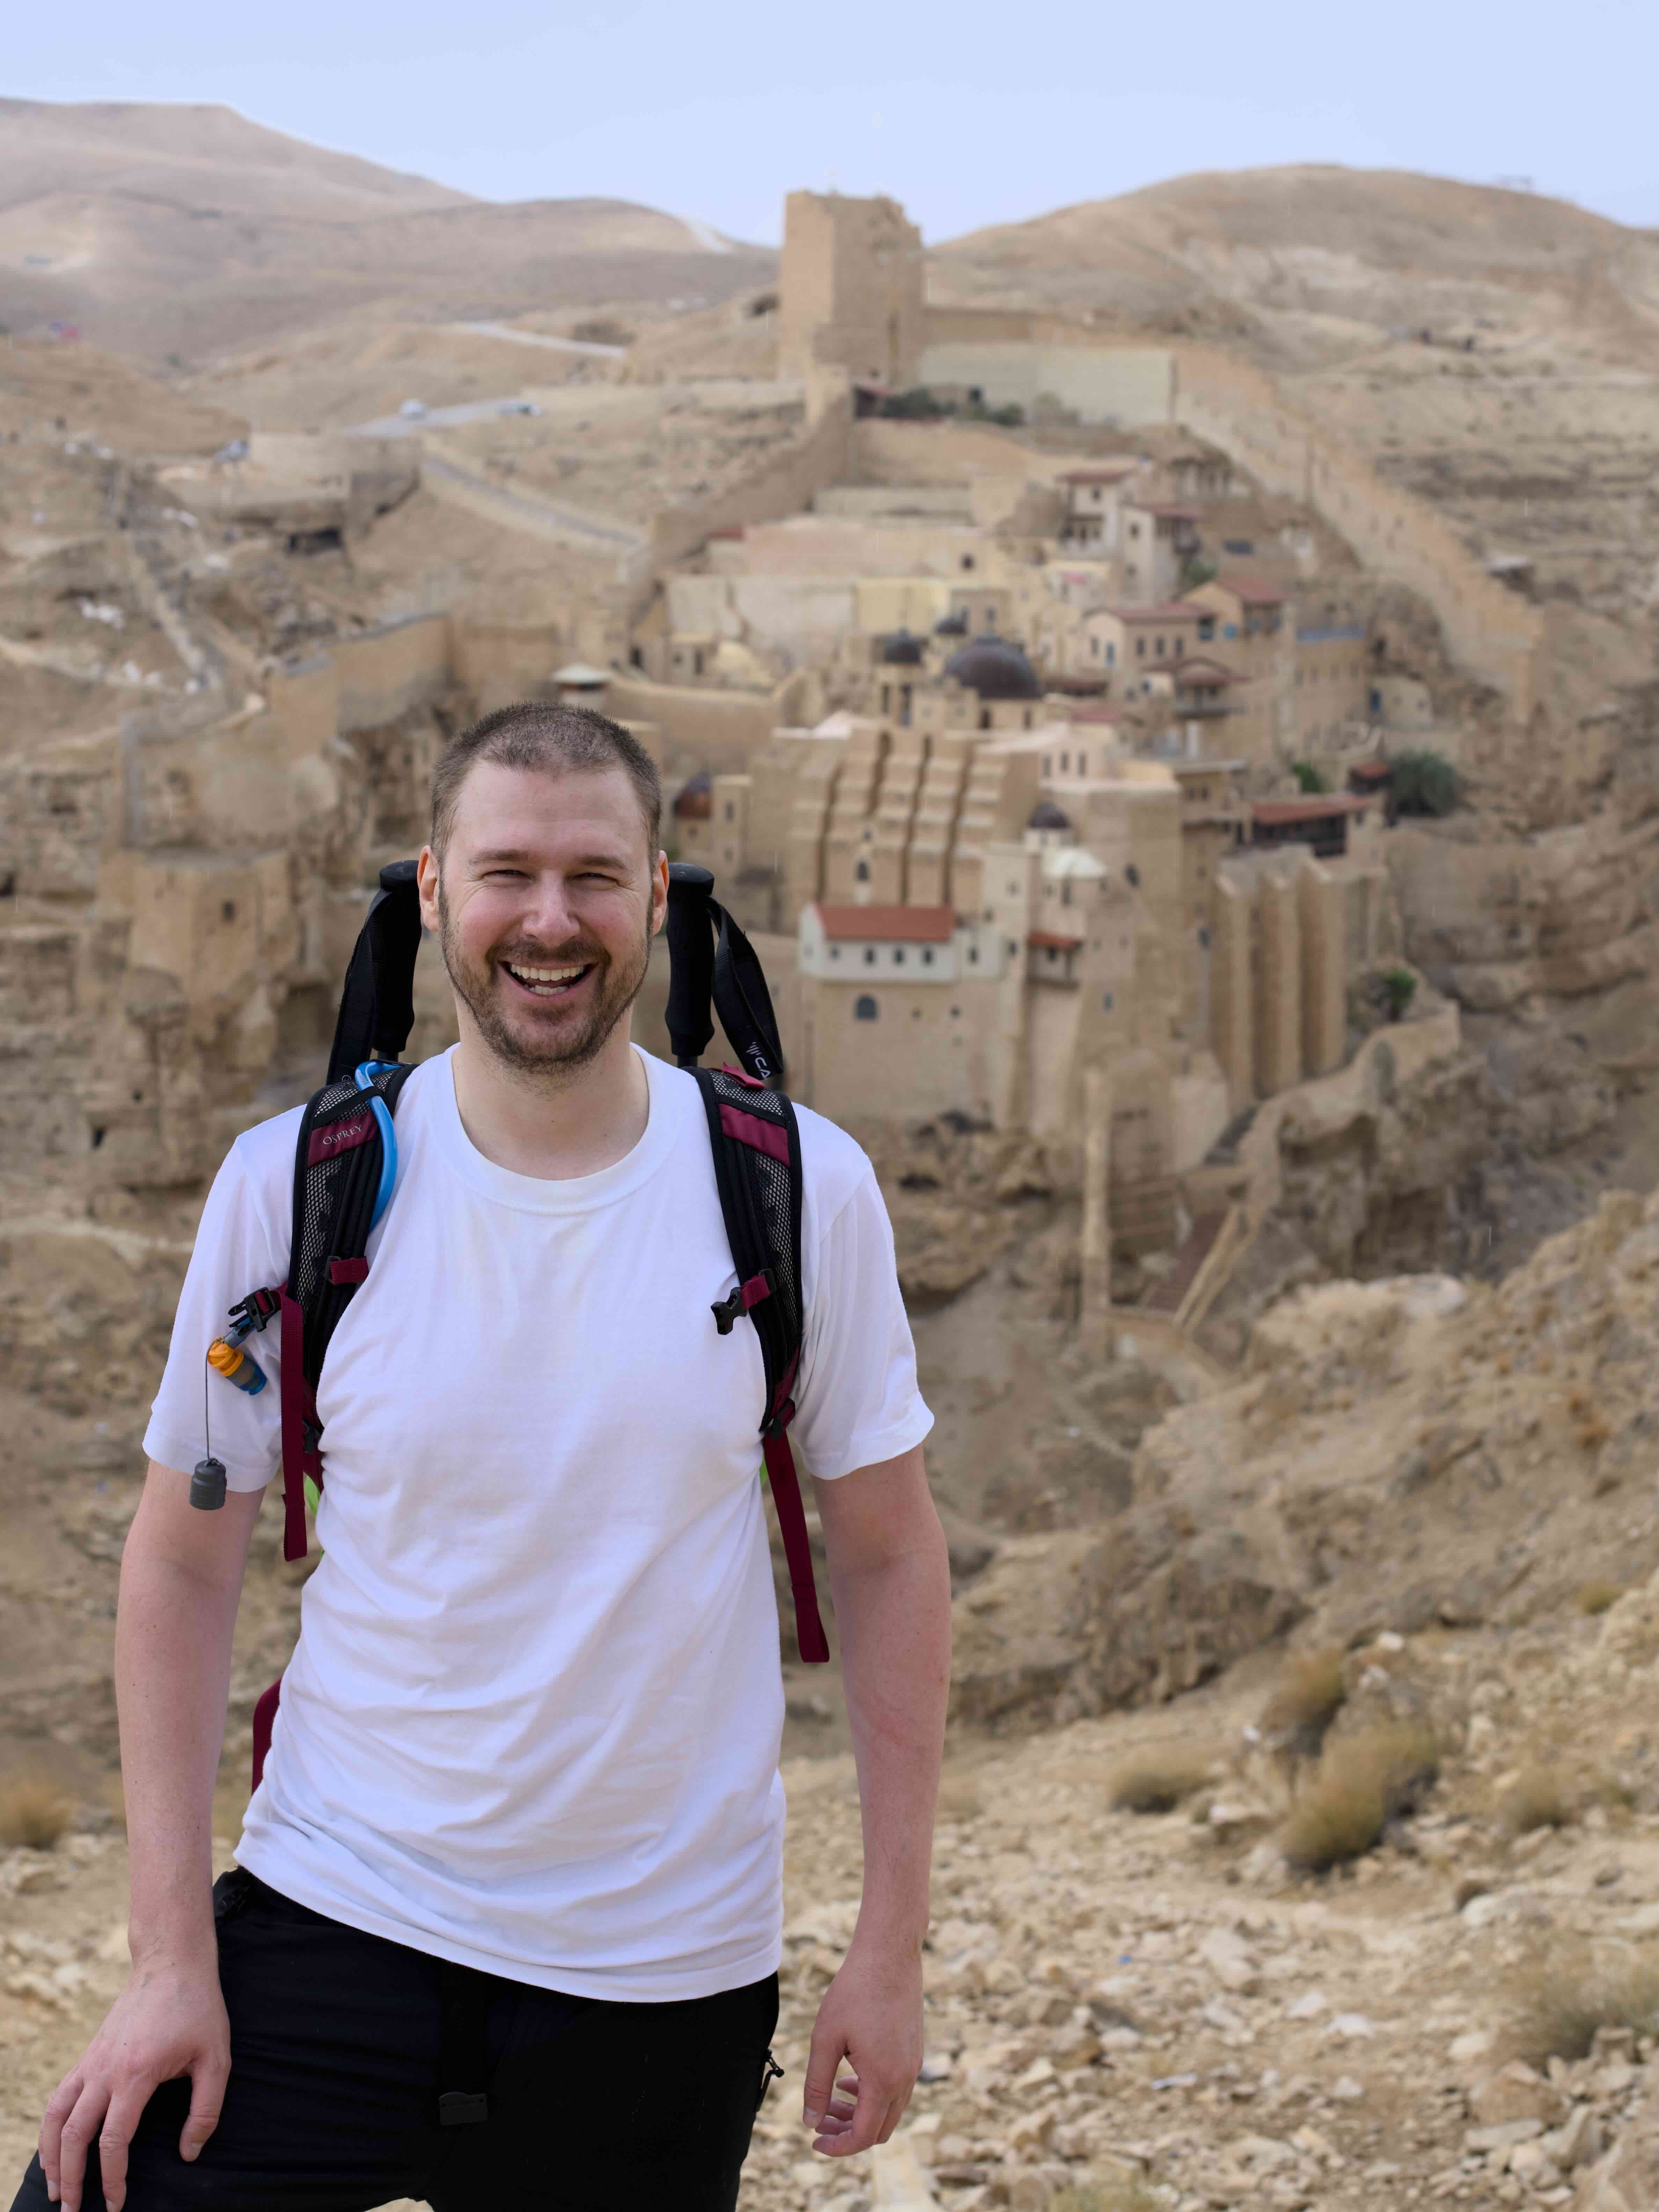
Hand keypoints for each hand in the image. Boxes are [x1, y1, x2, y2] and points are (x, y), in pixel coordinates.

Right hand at [39, 1950, 228, 2211]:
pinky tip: (54, 2148)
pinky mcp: (89, 2055)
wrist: (171, 1963)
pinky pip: (59, 2097)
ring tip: (55, 2189)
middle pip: (74, 2135)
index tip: (116, 2204)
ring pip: (57, 2117)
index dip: (112, 2178)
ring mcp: (92, 2061)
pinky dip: (50, 2127)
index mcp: (136, 2074)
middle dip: (70, 2179)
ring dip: (51, 2156)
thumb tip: (189, 2154)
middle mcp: (105, 2070)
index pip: (112, 2140)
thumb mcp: (216, 2058)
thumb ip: (205, 2110)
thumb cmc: (198, 2009)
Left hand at [801, 1929, 922, 2157]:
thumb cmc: (854, 1991)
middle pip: (879, 2130)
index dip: (838, 2146)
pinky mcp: (914, 2051)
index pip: (864, 2136)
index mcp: (884, 2080)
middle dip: (847, 2133)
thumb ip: (816, 2085)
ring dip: (860, 2114)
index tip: (814, 2142)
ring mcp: (913, 2065)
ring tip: (831, 2099)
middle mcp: (905, 2078)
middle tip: (819, 2121)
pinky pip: (896, 2090)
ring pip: (889, 2111)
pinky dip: (873, 2095)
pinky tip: (849, 2078)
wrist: (889, 1954)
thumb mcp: (825, 2039)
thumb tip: (810, 2122)